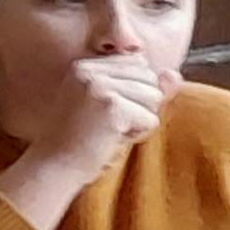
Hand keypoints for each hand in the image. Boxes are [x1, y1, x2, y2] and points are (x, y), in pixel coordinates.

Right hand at [40, 52, 166, 174]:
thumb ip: (146, 87)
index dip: (133, 93)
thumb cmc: (85, 137)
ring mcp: (98, 86)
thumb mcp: (115, 106)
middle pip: (150, 79)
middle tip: (106, 123)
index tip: (104, 110)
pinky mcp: (111, 107)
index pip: (139, 64)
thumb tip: (174, 74)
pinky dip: (137, 134)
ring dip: (138, 121)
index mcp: (85, 64)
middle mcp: (89, 70)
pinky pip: (151, 119)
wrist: (56, 165)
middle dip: (138, 106)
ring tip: (108, 130)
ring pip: (154, 98)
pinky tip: (110, 139)